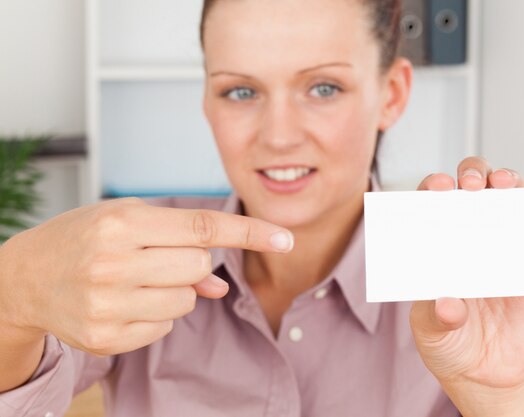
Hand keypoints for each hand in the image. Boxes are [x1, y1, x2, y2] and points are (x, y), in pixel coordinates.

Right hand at [0, 197, 292, 355]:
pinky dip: (156, 315)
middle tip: (159, 256)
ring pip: (187, 301)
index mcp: (122, 222)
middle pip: (199, 266)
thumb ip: (180, 243)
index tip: (284, 238)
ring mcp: (108, 304)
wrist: (24, 277)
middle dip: (192, 262)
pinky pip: (164, 328)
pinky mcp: (105, 337)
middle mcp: (114, 262)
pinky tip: (125, 301)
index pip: (202, 228)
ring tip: (139, 278)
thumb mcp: (126, 221)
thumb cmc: (82, 238)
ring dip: (176, 290)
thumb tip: (221, 284)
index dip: (248, 233)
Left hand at [409, 157, 523, 415]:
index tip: (434, 188)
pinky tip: (520, 213)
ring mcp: (500, 244)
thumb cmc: (448, 341)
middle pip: (469, 188)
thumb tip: (449, 302)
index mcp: (434, 244)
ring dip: (503, 181)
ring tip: (499, 183)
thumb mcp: (431, 330)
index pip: (430, 204)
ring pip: (504, 198)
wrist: (484, 371)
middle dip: (470, 175)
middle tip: (467, 186)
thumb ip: (436, 315)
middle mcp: (466, 235)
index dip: (431, 188)